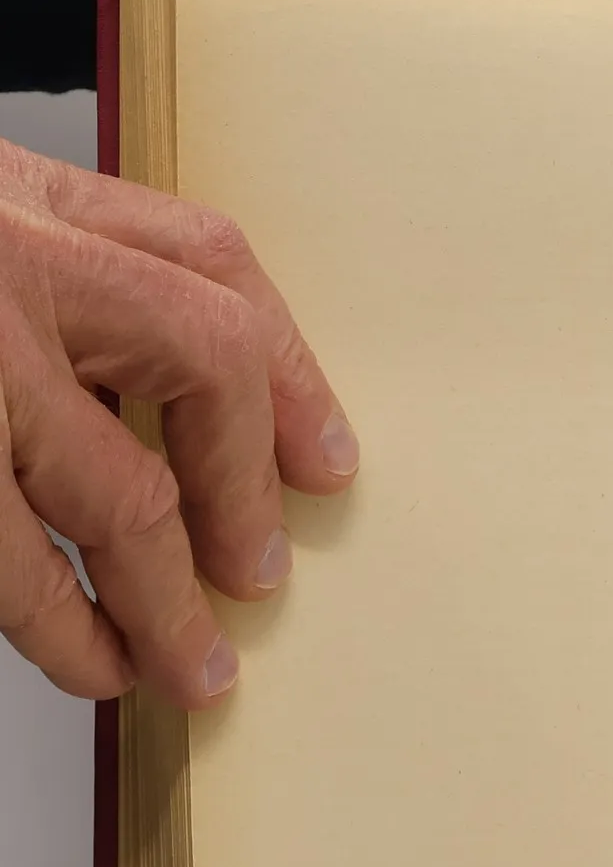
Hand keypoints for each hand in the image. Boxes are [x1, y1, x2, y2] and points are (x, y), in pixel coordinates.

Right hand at [0, 139, 356, 706]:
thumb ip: (40, 281)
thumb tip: (145, 405)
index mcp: (17, 197)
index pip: (207, 259)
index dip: (286, 367)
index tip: (328, 459)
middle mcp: (7, 261)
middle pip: (196, 360)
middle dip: (244, 484)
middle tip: (262, 577)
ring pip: (115, 494)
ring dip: (164, 599)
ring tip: (192, 669)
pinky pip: (12, 563)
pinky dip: (61, 629)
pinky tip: (92, 665)